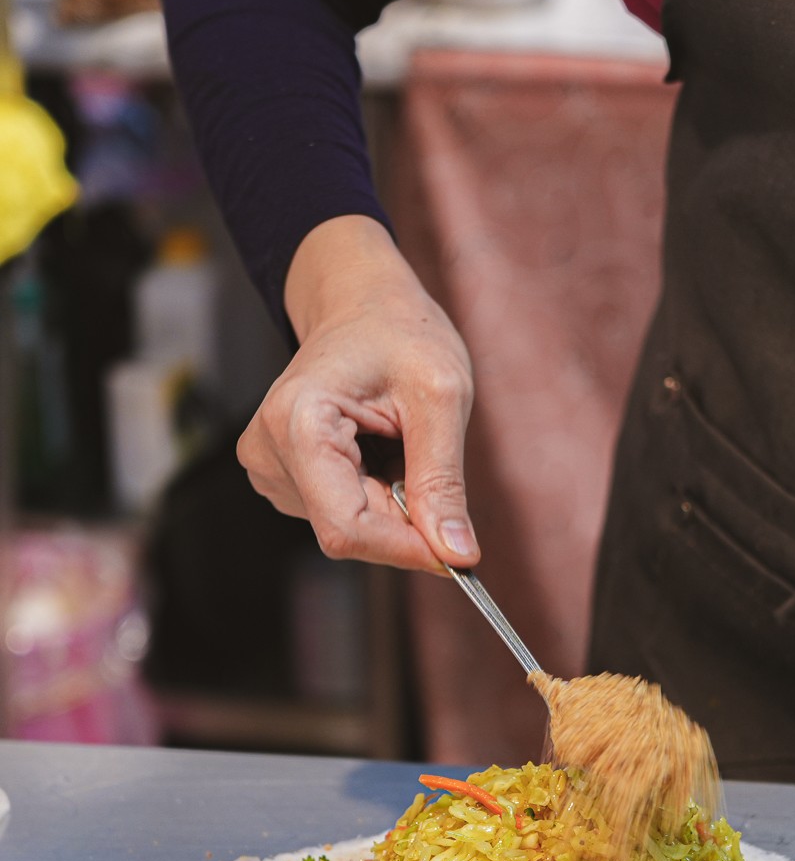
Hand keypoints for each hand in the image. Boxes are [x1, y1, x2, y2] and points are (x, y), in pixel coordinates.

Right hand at [237, 215, 478, 572]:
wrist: (364, 304)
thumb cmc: (401, 333)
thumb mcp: (440, 396)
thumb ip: (443, 481)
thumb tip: (457, 555)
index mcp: (297, 423)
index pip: (346, 527)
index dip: (407, 550)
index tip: (460, 556)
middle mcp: (268, 451)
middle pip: (350, 532)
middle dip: (407, 523)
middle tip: (436, 469)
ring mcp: (272, 468)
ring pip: (351, 528)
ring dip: (396, 506)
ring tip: (403, 443)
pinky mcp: (287, 478)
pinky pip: (346, 513)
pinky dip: (382, 498)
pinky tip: (385, 452)